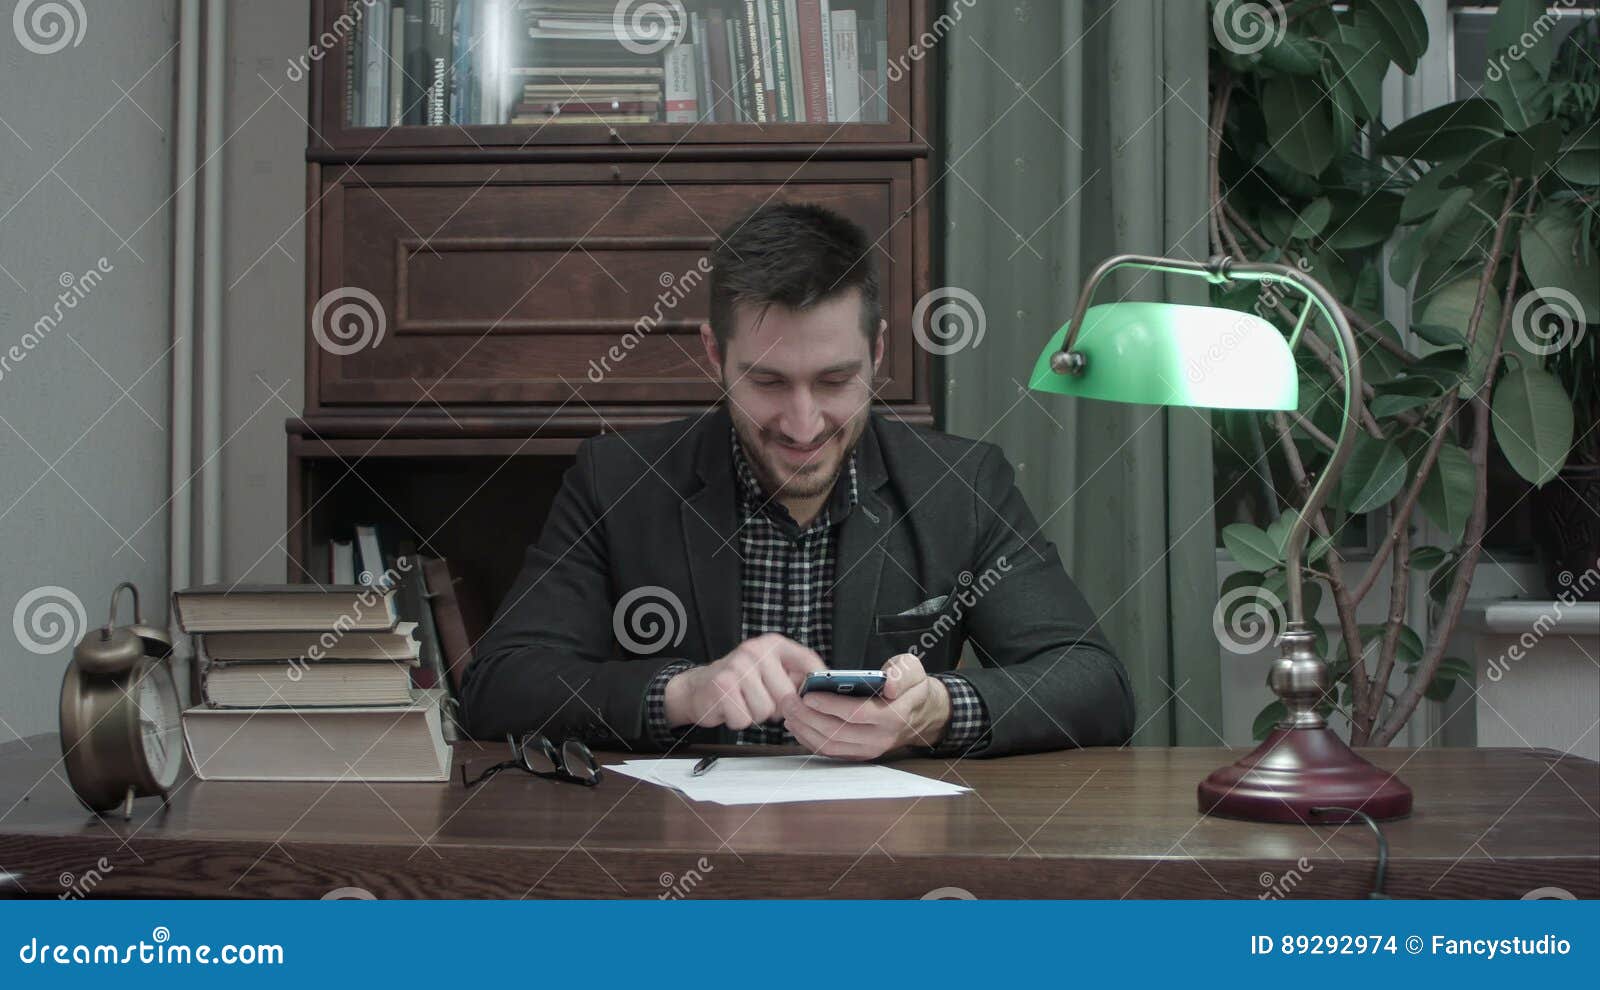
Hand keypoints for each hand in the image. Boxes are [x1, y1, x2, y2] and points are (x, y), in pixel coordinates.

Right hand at [664, 634, 821, 730]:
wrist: (698, 687)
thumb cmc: (741, 683)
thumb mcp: (769, 671)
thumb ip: (794, 677)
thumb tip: (822, 693)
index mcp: (773, 644)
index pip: (808, 662)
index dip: (816, 684)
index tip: (817, 698)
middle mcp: (756, 650)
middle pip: (787, 695)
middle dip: (778, 708)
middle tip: (763, 701)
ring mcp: (738, 667)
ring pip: (766, 710)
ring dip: (756, 715)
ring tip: (745, 702)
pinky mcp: (722, 686)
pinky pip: (745, 718)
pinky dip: (739, 720)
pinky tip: (732, 707)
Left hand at [783, 653, 950, 760]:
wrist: (920, 713)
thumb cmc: (911, 687)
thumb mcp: (913, 670)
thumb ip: (902, 674)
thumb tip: (890, 685)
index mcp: (894, 715)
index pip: (857, 713)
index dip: (830, 706)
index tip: (809, 695)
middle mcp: (881, 737)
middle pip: (837, 732)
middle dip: (808, 717)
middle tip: (789, 702)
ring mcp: (870, 749)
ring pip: (830, 745)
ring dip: (805, 730)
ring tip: (789, 712)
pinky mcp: (860, 754)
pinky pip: (830, 752)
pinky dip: (810, 740)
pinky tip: (797, 725)